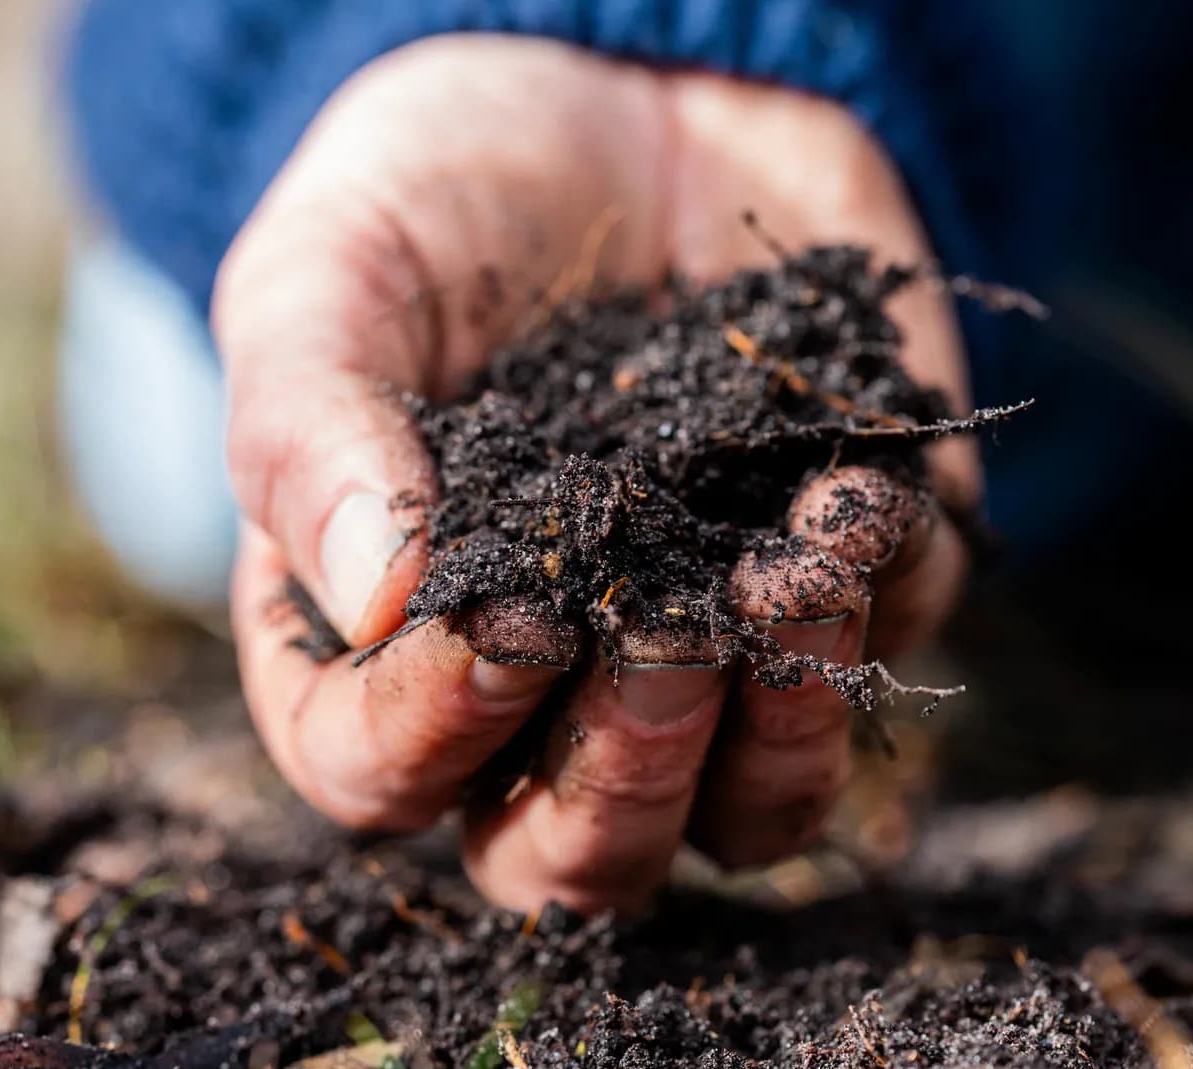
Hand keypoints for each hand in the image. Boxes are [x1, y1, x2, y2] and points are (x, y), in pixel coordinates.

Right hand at [218, 34, 976, 911]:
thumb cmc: (444, 195)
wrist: (629, 85)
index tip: (501, 615)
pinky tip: (852, 489)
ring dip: (778, 737)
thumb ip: (312, 433)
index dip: (436, 733)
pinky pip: (878, 665)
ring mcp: (704, 660)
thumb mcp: (331, 278)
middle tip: (658, 631)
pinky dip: (880, 600)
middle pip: (576, 859)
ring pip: (746, 821)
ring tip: (787, 577)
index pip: (382, 777)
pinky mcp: (840, 591)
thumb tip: (378, 599)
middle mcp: (542, 695)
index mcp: (383, 647)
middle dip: (624, 774)